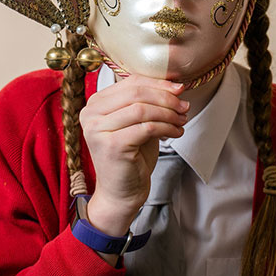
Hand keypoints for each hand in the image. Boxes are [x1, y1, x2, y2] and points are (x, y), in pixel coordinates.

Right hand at [79, 73, 189, 237]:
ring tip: (181, 120)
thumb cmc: (130, 157)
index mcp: (95, 104)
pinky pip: (147, 127)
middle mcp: (91, 114)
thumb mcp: (137, 123)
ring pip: (142, 109)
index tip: (179, 89)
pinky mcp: (112, 145)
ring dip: (168, 113)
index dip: (158, 83)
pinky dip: (166, 128)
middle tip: (184, 106)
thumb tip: (175, 86)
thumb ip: (148, 102)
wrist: (120, 192)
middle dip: (166, 98)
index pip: (130, 82)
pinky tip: (176, 133)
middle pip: (136, 93)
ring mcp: (98, 129)